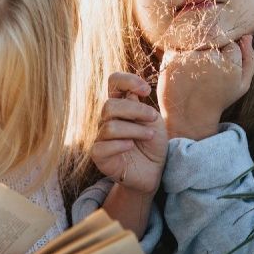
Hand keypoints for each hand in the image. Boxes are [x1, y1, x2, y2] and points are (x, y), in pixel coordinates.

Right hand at [92, 72, 167, 194]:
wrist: (154, 172)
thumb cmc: (153, 144)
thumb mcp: (153, 122)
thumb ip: (140, 106)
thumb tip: (129, 95)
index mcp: (120, 106)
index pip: (114, 82)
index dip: (128, 81)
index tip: (146, 91)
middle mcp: (107, 119)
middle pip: (110, 105)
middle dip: (135, 110)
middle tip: (153, 120)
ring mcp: (101, 138)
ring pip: (110, 126)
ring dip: (135, 130)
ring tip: (149, 136)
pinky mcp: (99, 156)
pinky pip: (102, 146)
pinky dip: (120, 145)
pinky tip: (131, 147)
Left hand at [157, 35, 253, 140]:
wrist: (189, 117)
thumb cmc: (217, 99)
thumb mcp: (241, 85)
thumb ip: (249, 59)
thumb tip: (248, 36)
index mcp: (230, 65)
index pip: (231, 44)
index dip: (226, 57)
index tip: (220, 71)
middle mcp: (210, 59)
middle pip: (213, 41)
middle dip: (210, 53)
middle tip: (206, 73)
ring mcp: (189, 59)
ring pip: (195, 42)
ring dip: (194, 53)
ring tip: (194, 73)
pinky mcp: (172, 60)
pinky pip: (176, 47)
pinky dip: (178, 57)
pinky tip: (181, 73)